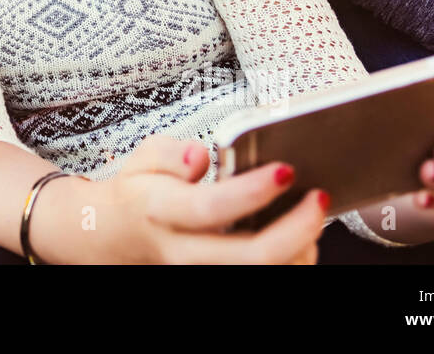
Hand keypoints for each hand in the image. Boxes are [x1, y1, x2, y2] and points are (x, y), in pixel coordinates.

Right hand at [50, 135, 328, 263]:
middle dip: (298, 229)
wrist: (115, 237)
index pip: (211, 207)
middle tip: (318, 198)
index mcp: (160, 211)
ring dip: (302, 249)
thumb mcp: (142, 159)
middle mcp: (181, 251)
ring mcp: (199, 273)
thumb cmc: (138, 195)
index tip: (286, 169)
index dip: (253, 191)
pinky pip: (264, 279)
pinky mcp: (213, 280)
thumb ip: (171, 152)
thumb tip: (201, 155)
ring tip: (312, 217)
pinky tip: (300, 240)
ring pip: (264, 276)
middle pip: (251, 258)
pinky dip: (292, 262)